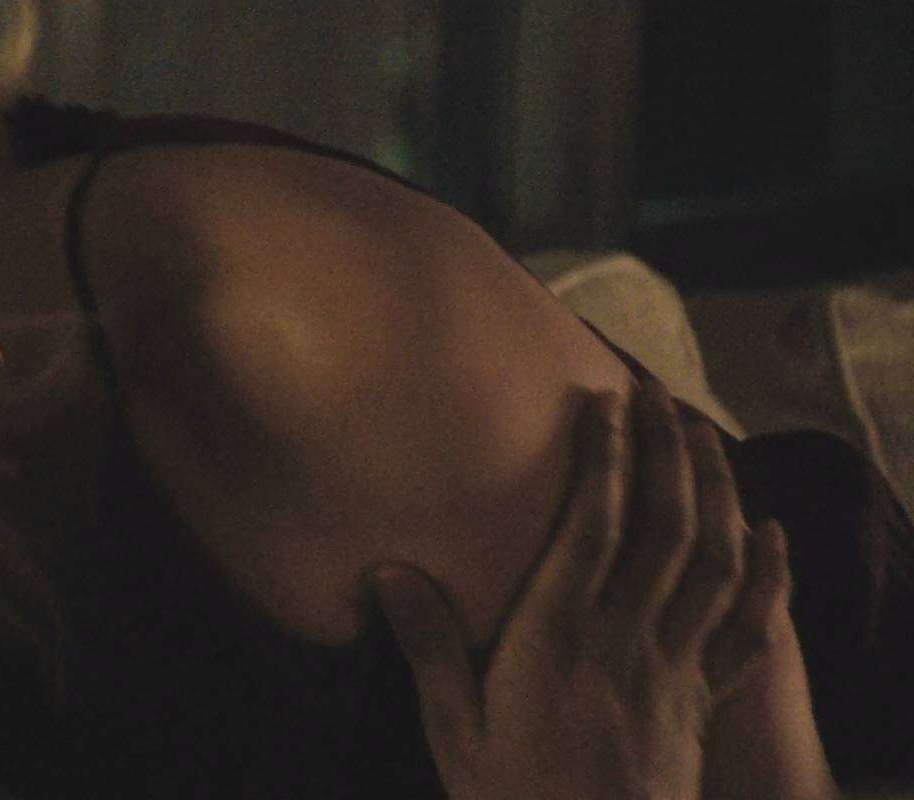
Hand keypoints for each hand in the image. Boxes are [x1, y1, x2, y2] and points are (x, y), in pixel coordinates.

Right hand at [369, 381, 787, 799]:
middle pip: (665, 526)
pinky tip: (768, 533)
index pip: (592, 527)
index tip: (603, 400)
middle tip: (657, 391)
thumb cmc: (514, 799)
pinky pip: (750, 630)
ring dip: (716, 490)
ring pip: (714, 562)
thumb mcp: (453, 731)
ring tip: (703, 436)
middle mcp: (625, 641)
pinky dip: (769, 576)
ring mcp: (674, 669)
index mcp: (557, 641)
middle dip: (666, 449)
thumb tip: (390, 573)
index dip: (604, 457)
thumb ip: (428, 649)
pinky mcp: (701, 701)